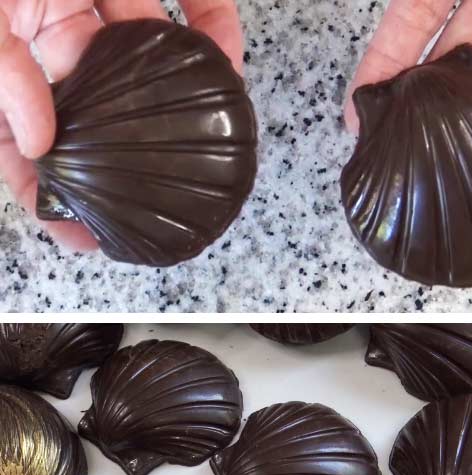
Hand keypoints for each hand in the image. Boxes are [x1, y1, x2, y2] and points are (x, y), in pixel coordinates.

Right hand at [0, 0, 242, 252]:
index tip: (80, 235)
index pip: (21, 139)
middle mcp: (49, 29)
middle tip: (161, 197)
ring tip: (213, 134)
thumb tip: (41, 143)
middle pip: (95, 106)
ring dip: (179, 94)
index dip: (47, 191)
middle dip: (128, 153)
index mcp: (8, 53)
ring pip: (143, 55)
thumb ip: (5, 72)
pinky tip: (228, 55)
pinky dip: (210, 20)